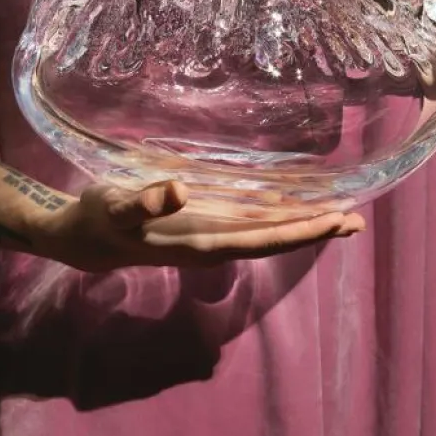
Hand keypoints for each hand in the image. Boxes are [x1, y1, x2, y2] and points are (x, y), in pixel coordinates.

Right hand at [25, 179, 364, 271]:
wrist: (79, 238)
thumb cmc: (97, 219)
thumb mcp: (114, 208)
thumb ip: (143, 202)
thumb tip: (178, 190)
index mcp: (199, 242)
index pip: (262, 238)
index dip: (300, 230)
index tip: (336, 220)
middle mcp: (210, 245)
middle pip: (273, 241)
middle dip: (313, 231)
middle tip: (356, 220)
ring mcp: (206, 239)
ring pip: (263, 236)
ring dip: (299, 228)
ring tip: (336, 218)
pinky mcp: (199, 230)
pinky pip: (248, 228)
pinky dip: (275, 220)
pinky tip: (286, 211)